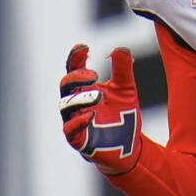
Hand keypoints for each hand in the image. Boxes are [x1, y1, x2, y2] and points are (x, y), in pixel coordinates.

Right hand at [58, 44, 141, 175]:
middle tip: (94, 75)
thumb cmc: (123, 115)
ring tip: (98, 96)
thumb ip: (123, 69)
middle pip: (65, 86)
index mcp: (86, 88)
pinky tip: (91, 115)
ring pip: (65, 107)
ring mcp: (75, 121)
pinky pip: (70, 131)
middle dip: (75, 78)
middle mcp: (77, 103)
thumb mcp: (126, 89)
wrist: (130, 147)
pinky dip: (78, 122)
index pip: (74, 70)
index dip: (75, 58)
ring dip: (79, 99)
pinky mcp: (79, 140)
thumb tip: (120, 48)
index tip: (83, 47)